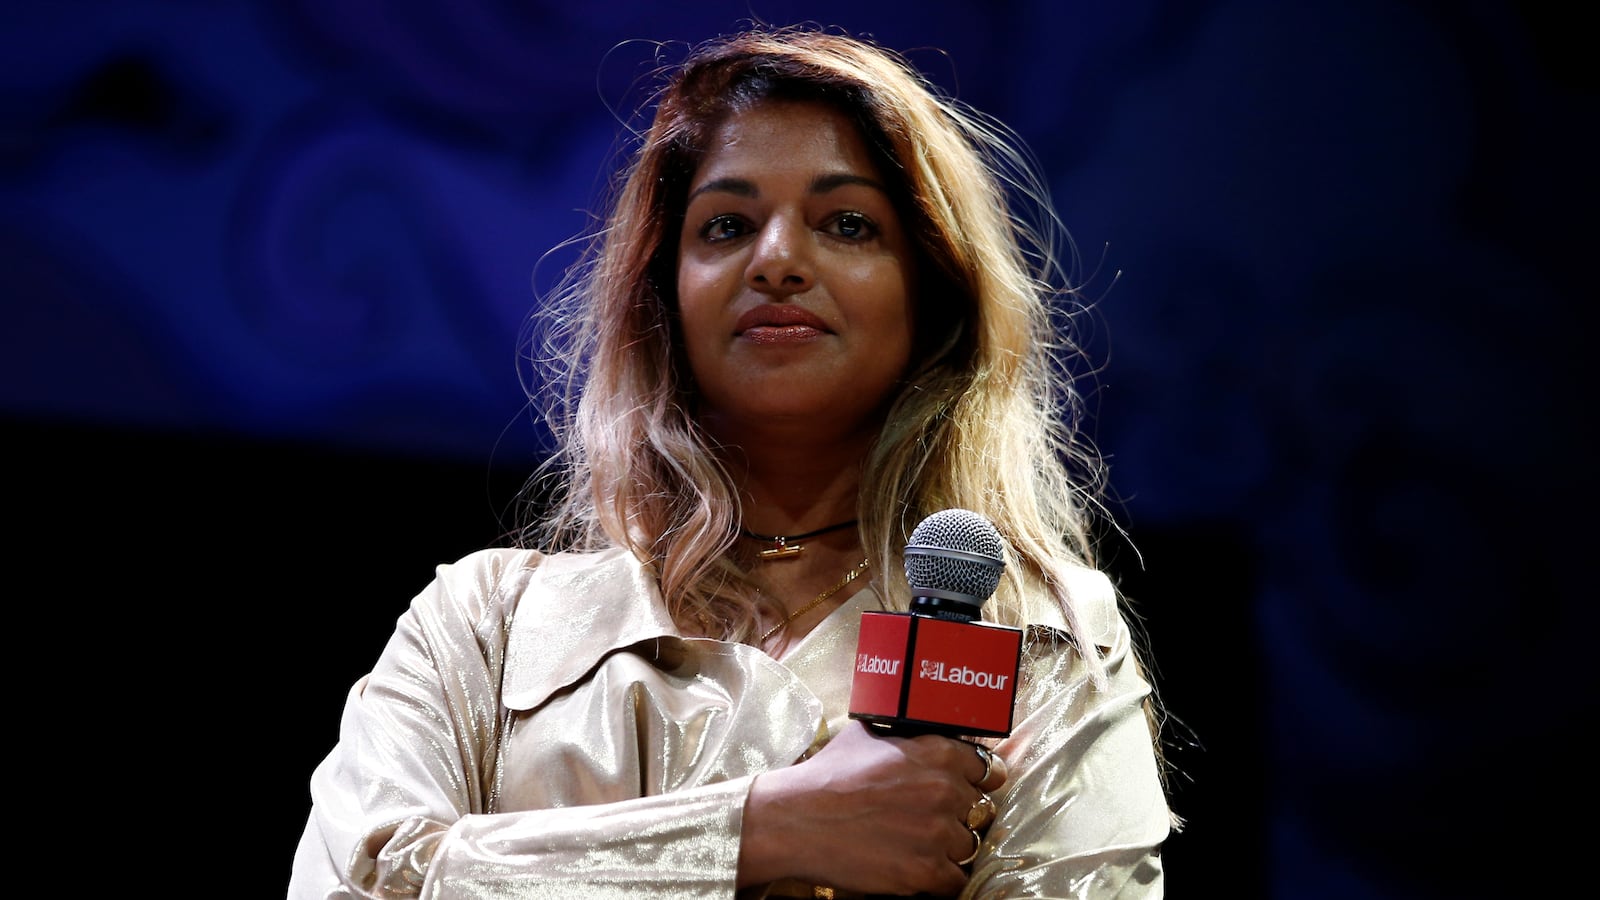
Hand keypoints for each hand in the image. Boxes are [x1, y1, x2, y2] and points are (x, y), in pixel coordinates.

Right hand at [738, 720, 1009, 895]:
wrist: (795, 820)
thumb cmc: (827, 775)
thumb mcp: (869, 735)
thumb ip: (908, 736)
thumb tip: (925, 734)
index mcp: (939, 752)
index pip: (988, 770)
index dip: (977, 781)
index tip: (968, 790)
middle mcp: (945, 790)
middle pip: (979, 810)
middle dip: (957, 816)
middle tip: (928, 820)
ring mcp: (937, 834)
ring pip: (969, 846)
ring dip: (949, 848)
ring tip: (918, 844)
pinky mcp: (924, 872)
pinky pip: (956, 881)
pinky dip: (940, 878)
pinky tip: (918, 868)